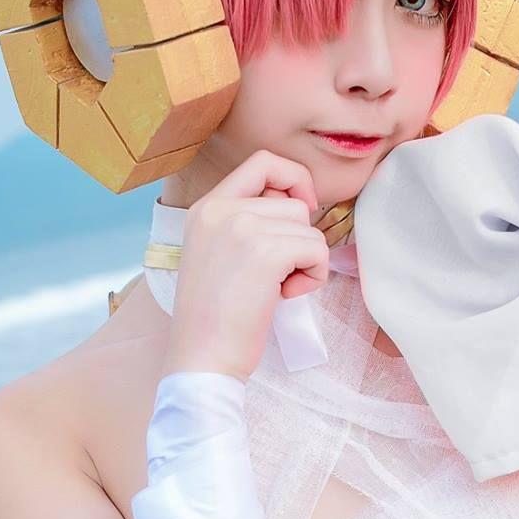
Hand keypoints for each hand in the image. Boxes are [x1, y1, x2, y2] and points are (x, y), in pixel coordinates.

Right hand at [163, 151, 330, 383]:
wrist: (201, 357)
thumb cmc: (215, 317)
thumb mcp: (219, 254)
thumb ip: (247, 223)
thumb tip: (299, 204)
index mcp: (206, 207)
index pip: (263, 161)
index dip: (293, 178)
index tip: (302, 209)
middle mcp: (221, 209)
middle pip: (293, 202)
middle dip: (298, 240)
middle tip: (275, 275)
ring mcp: (242, 227)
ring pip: (309, 228)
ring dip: (305, 262)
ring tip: (275, 288)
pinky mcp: (265, 251)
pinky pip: (317, 250)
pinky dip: (312, 277)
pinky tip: (283, 297)